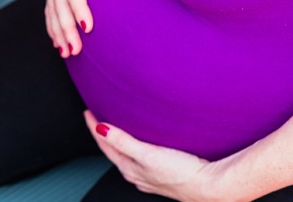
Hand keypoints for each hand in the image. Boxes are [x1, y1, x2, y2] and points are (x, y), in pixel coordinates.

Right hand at [45, 0, 112, 56]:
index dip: (78, 6)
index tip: (88, 27)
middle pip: (59, 2)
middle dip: (66, 27)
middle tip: (76, 49)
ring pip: (53, 7)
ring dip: (58, 31)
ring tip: (67, 52)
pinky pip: (51, 6)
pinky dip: (53, 24)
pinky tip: (58, 41)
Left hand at [84, 111, 229, 201]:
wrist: (212, 187)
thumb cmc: (182, 173)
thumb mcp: (148, 154)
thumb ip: (123, 141)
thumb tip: (100, 129)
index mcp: (129, 169)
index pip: (104, 145)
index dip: (94, 127)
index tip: (87, 112)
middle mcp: (136, 174)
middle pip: (113, 150)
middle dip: (103, 133)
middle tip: (97, 115)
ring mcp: (149, 176)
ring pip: (127, 155)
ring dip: (119, 140)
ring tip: (116, 126)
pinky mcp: (164, 175)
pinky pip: (141, 158)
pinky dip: (135, 147)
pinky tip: (142, 144)